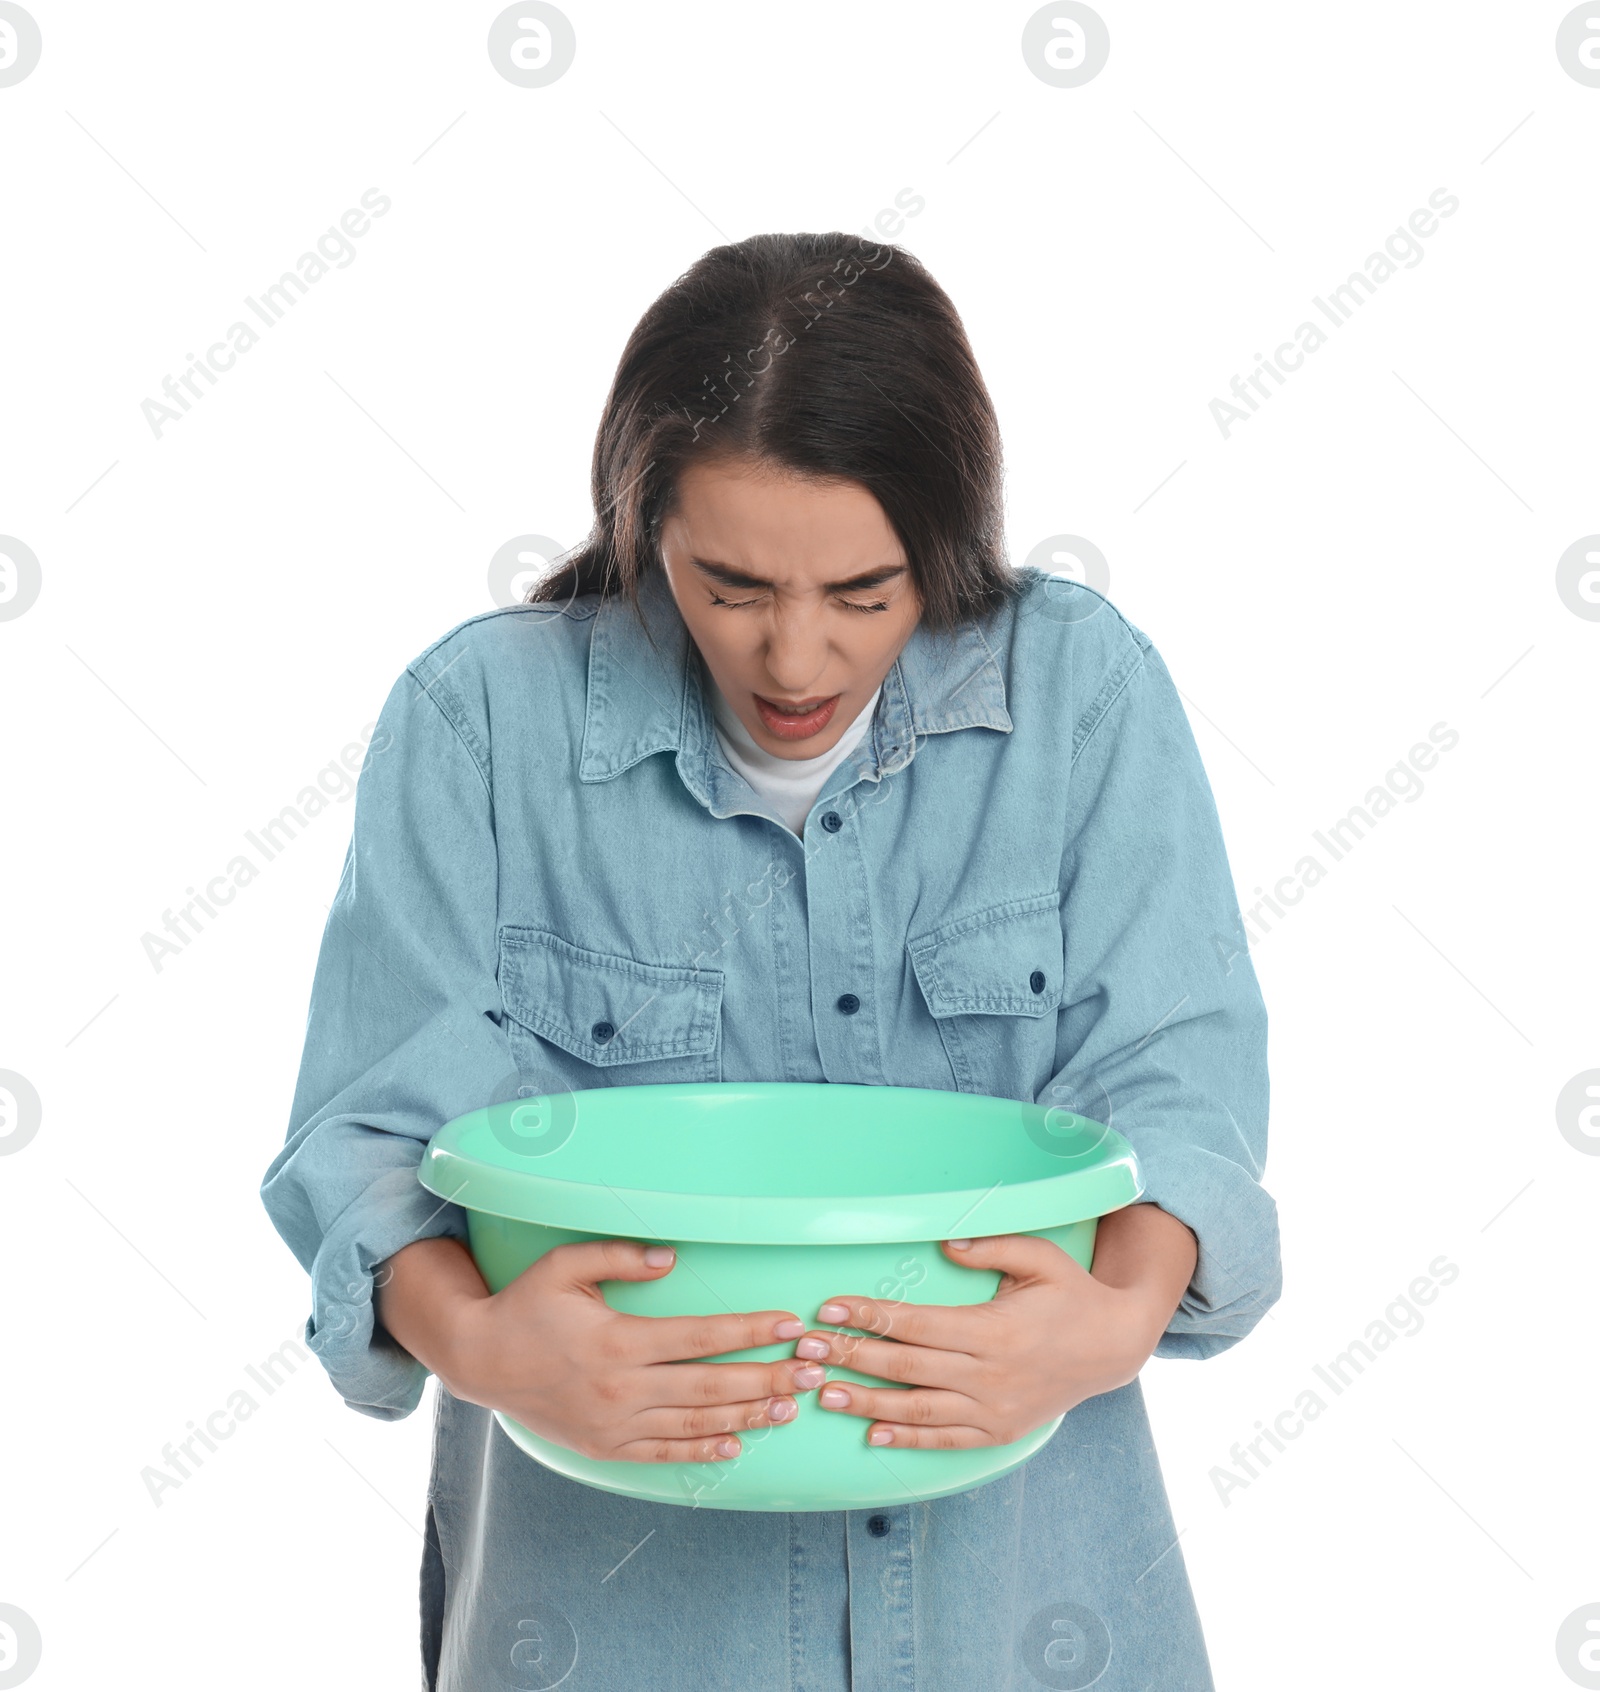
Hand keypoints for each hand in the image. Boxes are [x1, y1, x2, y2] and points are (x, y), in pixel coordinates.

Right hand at [375, 1235, 822, 1463]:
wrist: (479, 1361)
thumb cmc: (525, 1306)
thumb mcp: (564, 1266)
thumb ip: (618, 1257)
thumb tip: (671, 1258)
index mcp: (617, 1341)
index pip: (700, 1337)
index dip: (749, 1332)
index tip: (788, 1325)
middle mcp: (621, 1388)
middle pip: (711, 1387)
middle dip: (766, 1378)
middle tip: (810, 1371)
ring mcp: (614, 1424)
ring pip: (695, 1425)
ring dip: (747, 1417)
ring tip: (789, 1407)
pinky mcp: (605, 1448)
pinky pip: (664, 1454)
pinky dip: (703, 1451)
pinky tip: (736, 1445)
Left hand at [790, 1203, 1198, 1449]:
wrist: (1113, 1348)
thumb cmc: (1071, 1294)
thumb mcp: (1040, 1258)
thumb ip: (992, 1247)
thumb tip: (945, 1241)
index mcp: (994, 1329)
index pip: (916, 1323)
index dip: (869, 1317)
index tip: (829, 1310)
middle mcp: (989, 1374)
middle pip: (906, 1367)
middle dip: (853, 1357)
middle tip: (807, 1351)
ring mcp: (994, 1409)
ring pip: (918, 1409)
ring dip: (867, 1403)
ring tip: (825, 1393)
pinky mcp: (999, 1432)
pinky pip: (945, 1439)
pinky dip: (908, 1439)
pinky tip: (873, 1434)